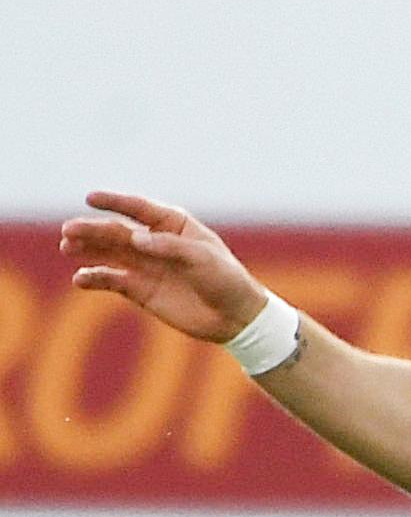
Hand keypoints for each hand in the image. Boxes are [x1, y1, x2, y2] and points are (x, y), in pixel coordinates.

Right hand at [59, 191, 273, 341]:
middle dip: (92, 229)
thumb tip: (136, 239)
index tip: (91, 198)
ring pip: (108, 252)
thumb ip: (170, 247)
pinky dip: (94, 278)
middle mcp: (154, 242)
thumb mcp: (204, 259)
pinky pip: (111, 280)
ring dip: (86, 248)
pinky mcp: (139, 289)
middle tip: (69, 230)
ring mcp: (145, 265)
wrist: (236, 318)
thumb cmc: (227, 281)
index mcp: (174, 225)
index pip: (139, 209)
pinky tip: (81, 278)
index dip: (115, 202)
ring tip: (68, 247)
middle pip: (117, 231)